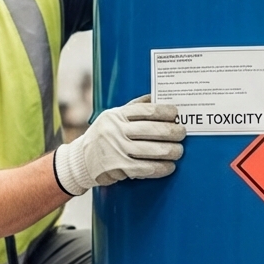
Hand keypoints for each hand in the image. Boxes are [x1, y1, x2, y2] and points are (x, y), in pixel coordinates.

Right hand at [53, 95, 185, 195]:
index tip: (176, 114)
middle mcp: (116, 130)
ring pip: (152, 150)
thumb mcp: (113, 116)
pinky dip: (161, 168)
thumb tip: (157, 96)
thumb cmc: (104, 135)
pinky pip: (146, 168)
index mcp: (117, 115)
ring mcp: (117, 149)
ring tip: (179, 151)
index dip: (165, 111)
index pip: (147, 110)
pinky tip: (169, 166)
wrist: (81, 160)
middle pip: (153, 130)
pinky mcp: (119, 168)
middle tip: (182, 133)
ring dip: (171, 151)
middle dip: (173, 132)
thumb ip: (134, 107)